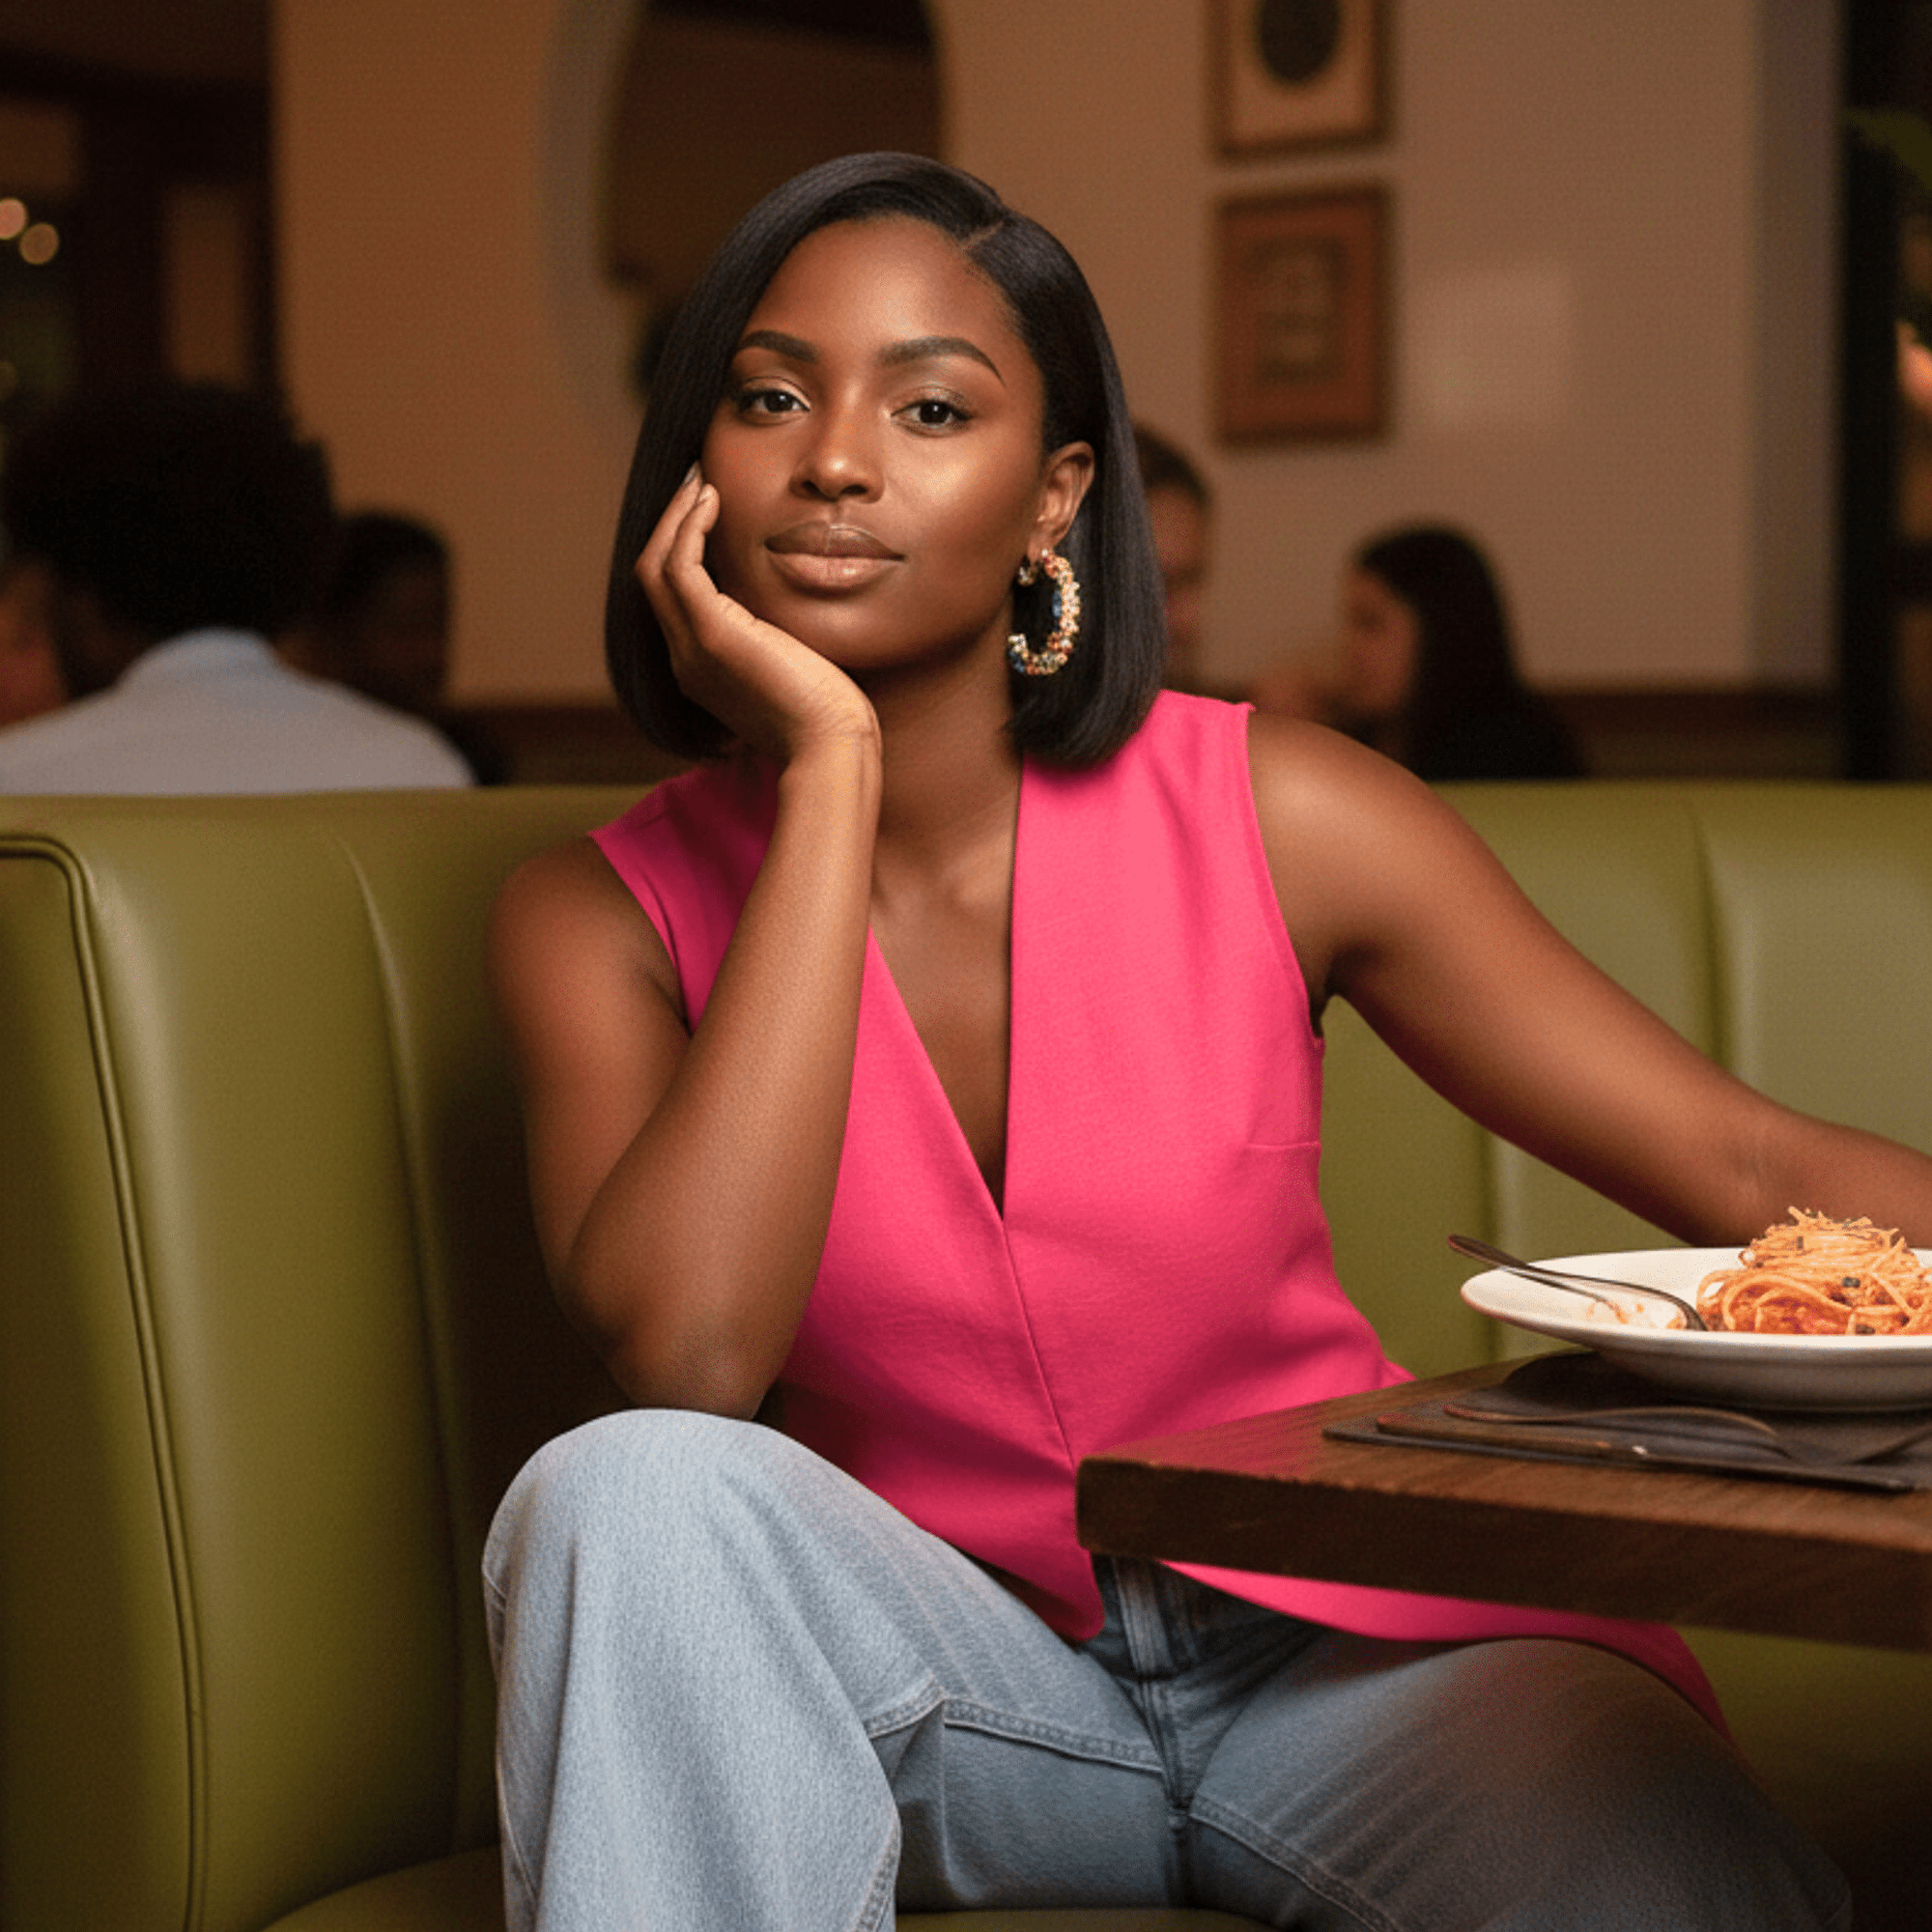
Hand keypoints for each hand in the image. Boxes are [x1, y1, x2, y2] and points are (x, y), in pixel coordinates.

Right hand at [637, 468, 877, 762]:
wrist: (831, 746)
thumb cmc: (829, 715)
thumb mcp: (793, 668)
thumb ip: (777, 640)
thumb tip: (791, 613)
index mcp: (701, 668)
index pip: (673, 598)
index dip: (681, 549)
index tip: (705, 510)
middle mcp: (685, 659)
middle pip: (652, 577)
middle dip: (670, 525)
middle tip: (695, 482)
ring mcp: (691, 648)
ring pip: (656, 566)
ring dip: (675, 517)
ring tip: (701, 480)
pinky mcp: (711, 635)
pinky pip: (679, 566)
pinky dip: (689, 528)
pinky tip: (712, 500)